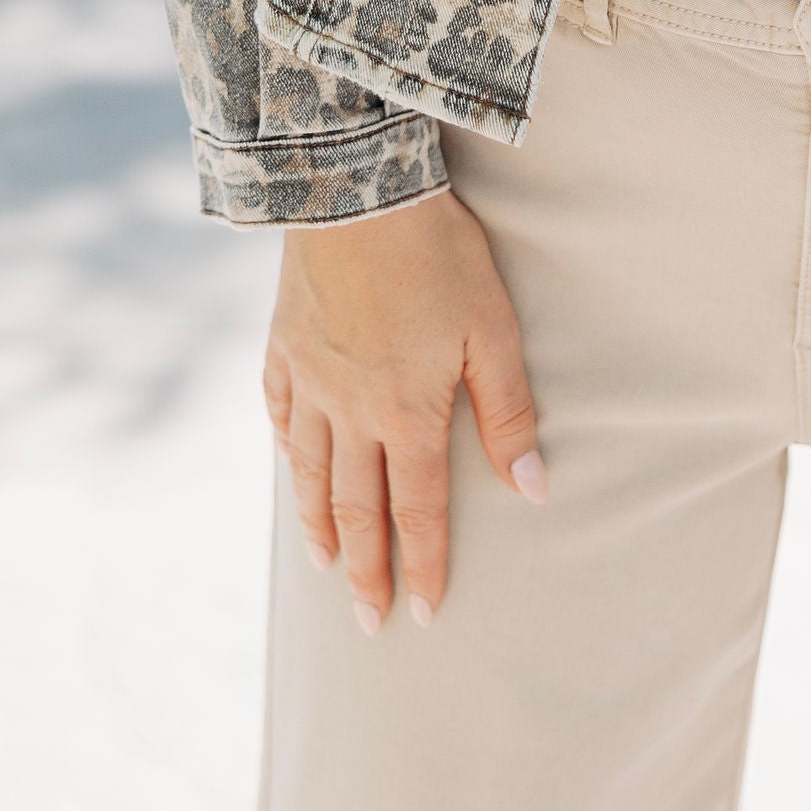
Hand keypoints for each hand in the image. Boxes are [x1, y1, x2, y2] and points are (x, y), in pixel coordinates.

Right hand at [264, 189, 544, 630]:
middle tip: (367, 621)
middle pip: (357, 508)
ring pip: (308, 472)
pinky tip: (289, 466)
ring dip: (319, 525)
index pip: (418, 510)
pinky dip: (285, 449)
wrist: (355, 189)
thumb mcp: (492, 329)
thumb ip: (507, 412)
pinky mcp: (283, 345)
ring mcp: (309, 380)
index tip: (422, 615)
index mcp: (407, 413)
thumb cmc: (438, 255)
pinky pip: (278, 413)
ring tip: (325, 564)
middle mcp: (350, 410)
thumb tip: (532, 490)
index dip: (423, 565)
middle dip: (366, 570)